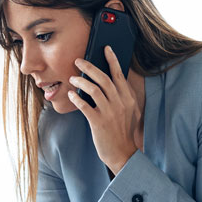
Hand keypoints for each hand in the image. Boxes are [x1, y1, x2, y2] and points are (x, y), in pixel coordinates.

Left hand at [68, 46, 142, 173]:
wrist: (123, 153)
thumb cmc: (123, 132)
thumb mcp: (130, 112)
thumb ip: (123, 97)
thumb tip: (112, 82)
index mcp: (128, 98)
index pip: (119, 74)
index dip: (112, 60)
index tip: (105, 49)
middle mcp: (120, 103)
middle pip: (104, 78)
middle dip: (89, 67)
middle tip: (78, 61)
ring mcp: (110, 112)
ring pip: (94, 89)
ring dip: (81, 81)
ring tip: (72, 78)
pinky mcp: (99, 122)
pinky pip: (84, 106)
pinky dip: (76, 97)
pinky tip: (71, 94)